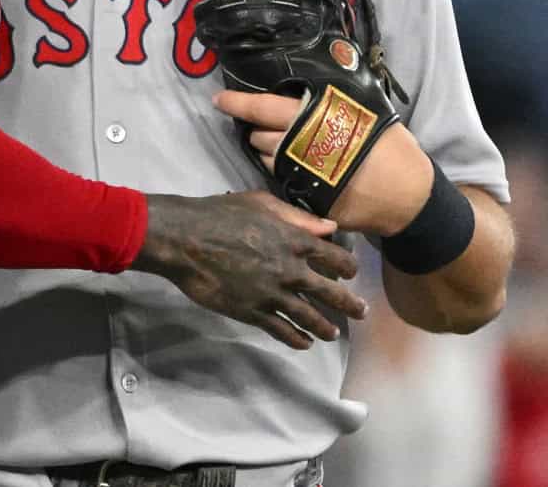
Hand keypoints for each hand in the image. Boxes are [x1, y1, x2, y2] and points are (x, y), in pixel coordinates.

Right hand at [132, 189, 367, 348]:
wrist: (187, 240)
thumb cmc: (220, 215)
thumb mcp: (261, 204)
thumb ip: (297, 217)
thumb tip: (330, 226)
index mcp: (295, 241)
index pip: (335, 258)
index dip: (347, 266)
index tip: (351, 273)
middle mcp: (291, 270)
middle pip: (330, 293)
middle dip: (349, 305)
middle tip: (360, 312)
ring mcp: (273, 294)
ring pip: (310, 317)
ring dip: (325, 328)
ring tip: (333, 334)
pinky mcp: (254, 312)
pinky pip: (282, 331)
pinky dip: (296, 339)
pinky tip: (304, 344)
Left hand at [216, 90, 433, 236]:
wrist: (409, 197)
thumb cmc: (392, 150)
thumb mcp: (368, 115)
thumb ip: (335, 106)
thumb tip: (311, 91)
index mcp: (315, 120)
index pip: (265, 108)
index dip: (239, 104)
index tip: (219, 100)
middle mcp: (302, 147)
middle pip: (259, 136)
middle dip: (258, 131)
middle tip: (269, 127)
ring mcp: (302, 176)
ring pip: (268, 160)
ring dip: (271, 153)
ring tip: (291, 149)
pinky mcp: (306, 199)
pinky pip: (283, 183)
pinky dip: (285, 173)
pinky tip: (298, 169)